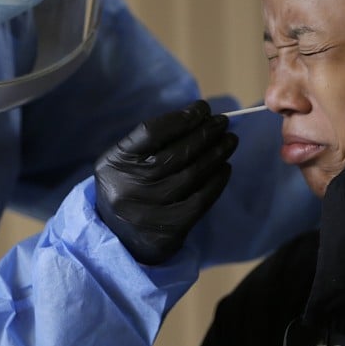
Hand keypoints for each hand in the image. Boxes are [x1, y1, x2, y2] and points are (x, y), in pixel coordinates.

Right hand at [94, 100, 236, 264]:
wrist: (116, 237)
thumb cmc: (128, 186)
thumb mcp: (127, 159)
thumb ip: (155, 140)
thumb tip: (199, 118)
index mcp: (115, 163)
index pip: (152, 131)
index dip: (181, 118)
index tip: (202, 108)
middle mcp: (128, 187)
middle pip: (176, 153)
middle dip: (205, 133)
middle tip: (222, 122)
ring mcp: (148, 212)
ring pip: (192, 174)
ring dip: (216, 153)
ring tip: (229, 141)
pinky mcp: (168, 231)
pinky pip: (200, 200)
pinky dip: (217, 181)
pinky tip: (225, 167)